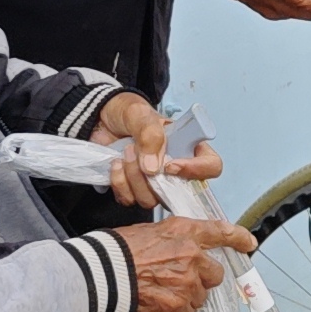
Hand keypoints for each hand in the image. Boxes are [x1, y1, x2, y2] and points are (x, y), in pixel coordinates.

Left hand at [86, 89, 195, 204]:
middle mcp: (175, 168)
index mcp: (187, 146)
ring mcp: (154, 182)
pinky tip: (115, 166)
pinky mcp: (132, 189)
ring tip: (123, 155)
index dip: (196, 170)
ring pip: (151, 199)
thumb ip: (150, 135)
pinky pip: (129, 200)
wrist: (100, 116)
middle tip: (132, 151)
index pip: (211, 166)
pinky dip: (119, 184)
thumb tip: (155, 169)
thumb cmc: (127, 111)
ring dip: (132, 178)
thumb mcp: (140, 113)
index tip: (170, 165)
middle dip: (150, 176)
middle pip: (176, 191)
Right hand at [124, 215, 254, 311]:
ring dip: (187, 298)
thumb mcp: (151, 231)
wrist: (102, 273)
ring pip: (200, 297)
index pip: (221, 232)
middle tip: (181, 280)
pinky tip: (159, 307)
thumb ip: (175, 239)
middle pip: (215, 274)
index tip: (248, 244)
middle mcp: (192, 256)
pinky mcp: (177, 305)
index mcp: (185, 232)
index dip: (238, 239)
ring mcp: (186, 282)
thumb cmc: (119, 250)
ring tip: (163, 293)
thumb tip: (184, 250)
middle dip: (202, 279)